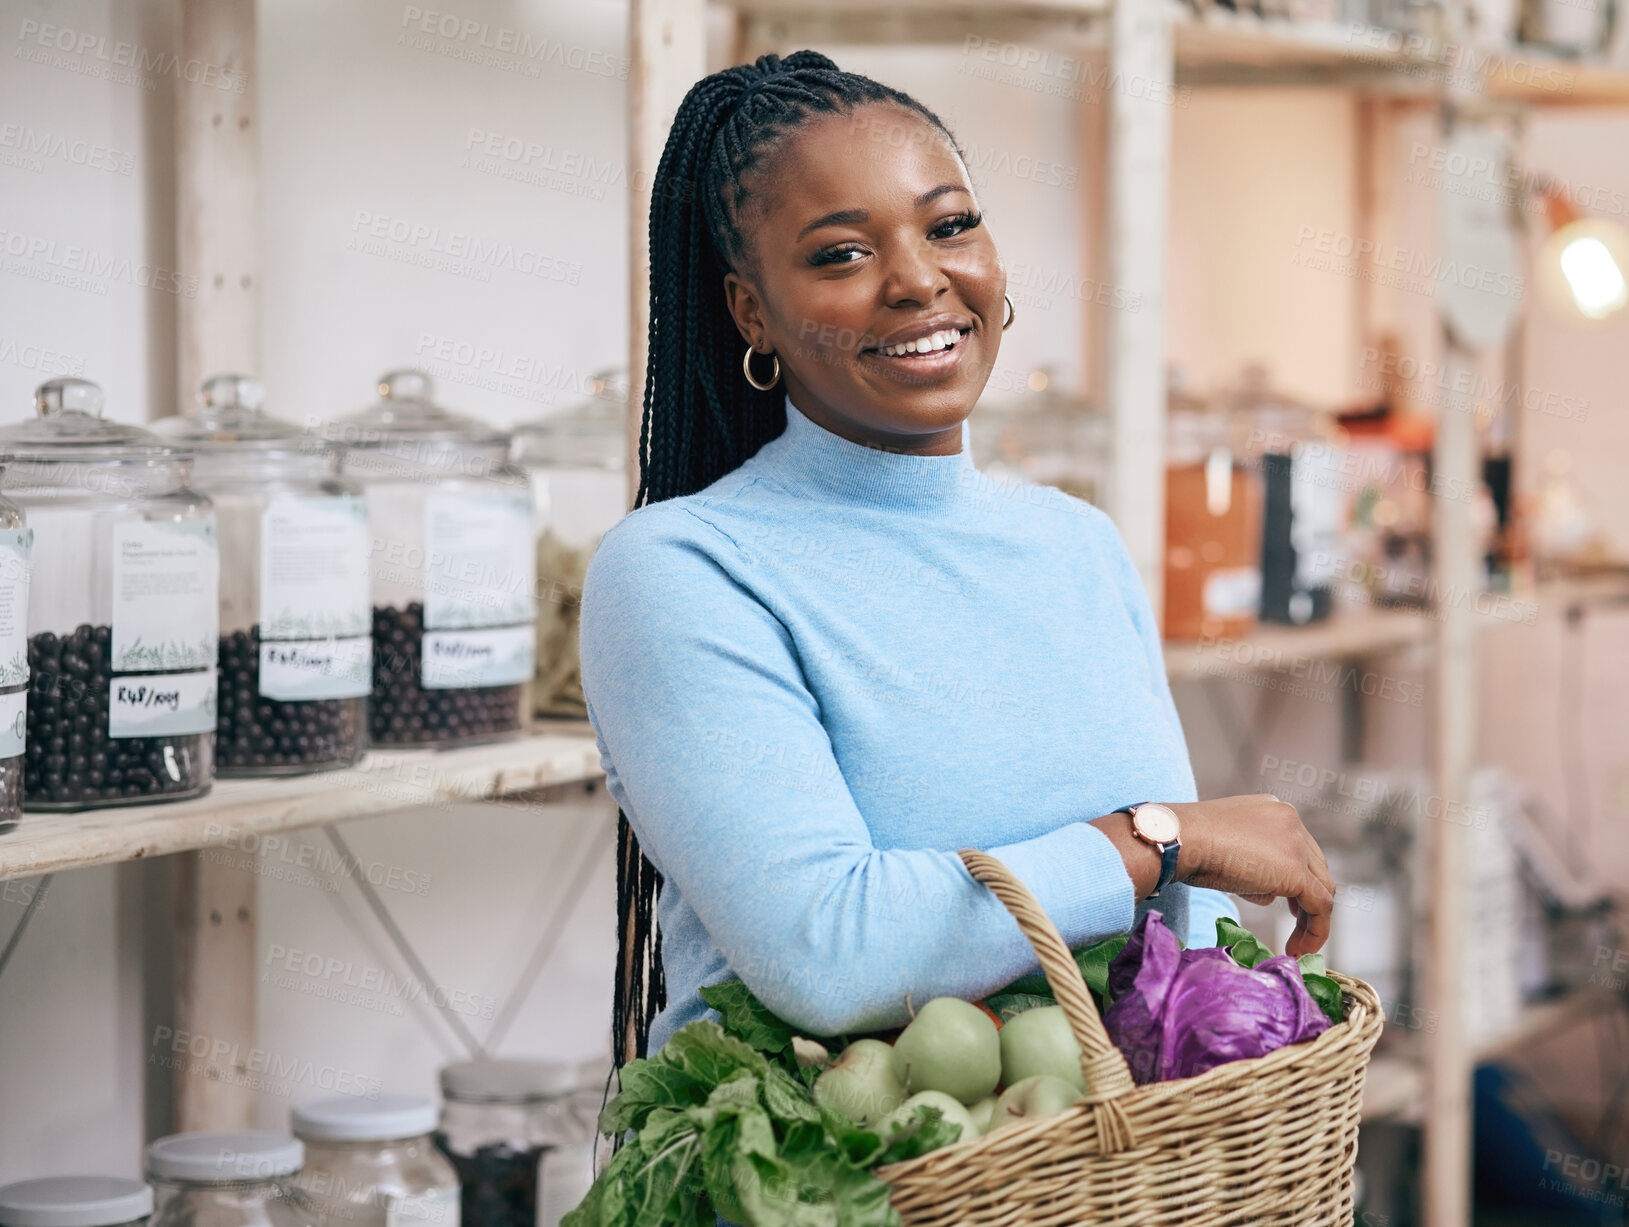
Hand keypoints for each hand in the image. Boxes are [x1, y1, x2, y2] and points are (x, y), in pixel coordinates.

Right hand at [1173, 795, 1334, 956]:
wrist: (1178, 839)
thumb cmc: (1186, 843)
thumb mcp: (1226, 846)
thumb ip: (1251, 862)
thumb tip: (1265, 891)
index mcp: (1274, 810)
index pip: (1297, 848)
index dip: (1297, 878)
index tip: (1288, 904)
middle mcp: (1291, 821)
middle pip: (1315, 866)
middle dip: (1307, 899)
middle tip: (1296, 924)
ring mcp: (1296, 844)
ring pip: (1321, 887)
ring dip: (1312, 920)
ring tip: (1298, 946)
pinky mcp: (1296, 870)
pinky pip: (1319, 905)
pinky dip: (1316, 930)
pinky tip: (1300, 949)